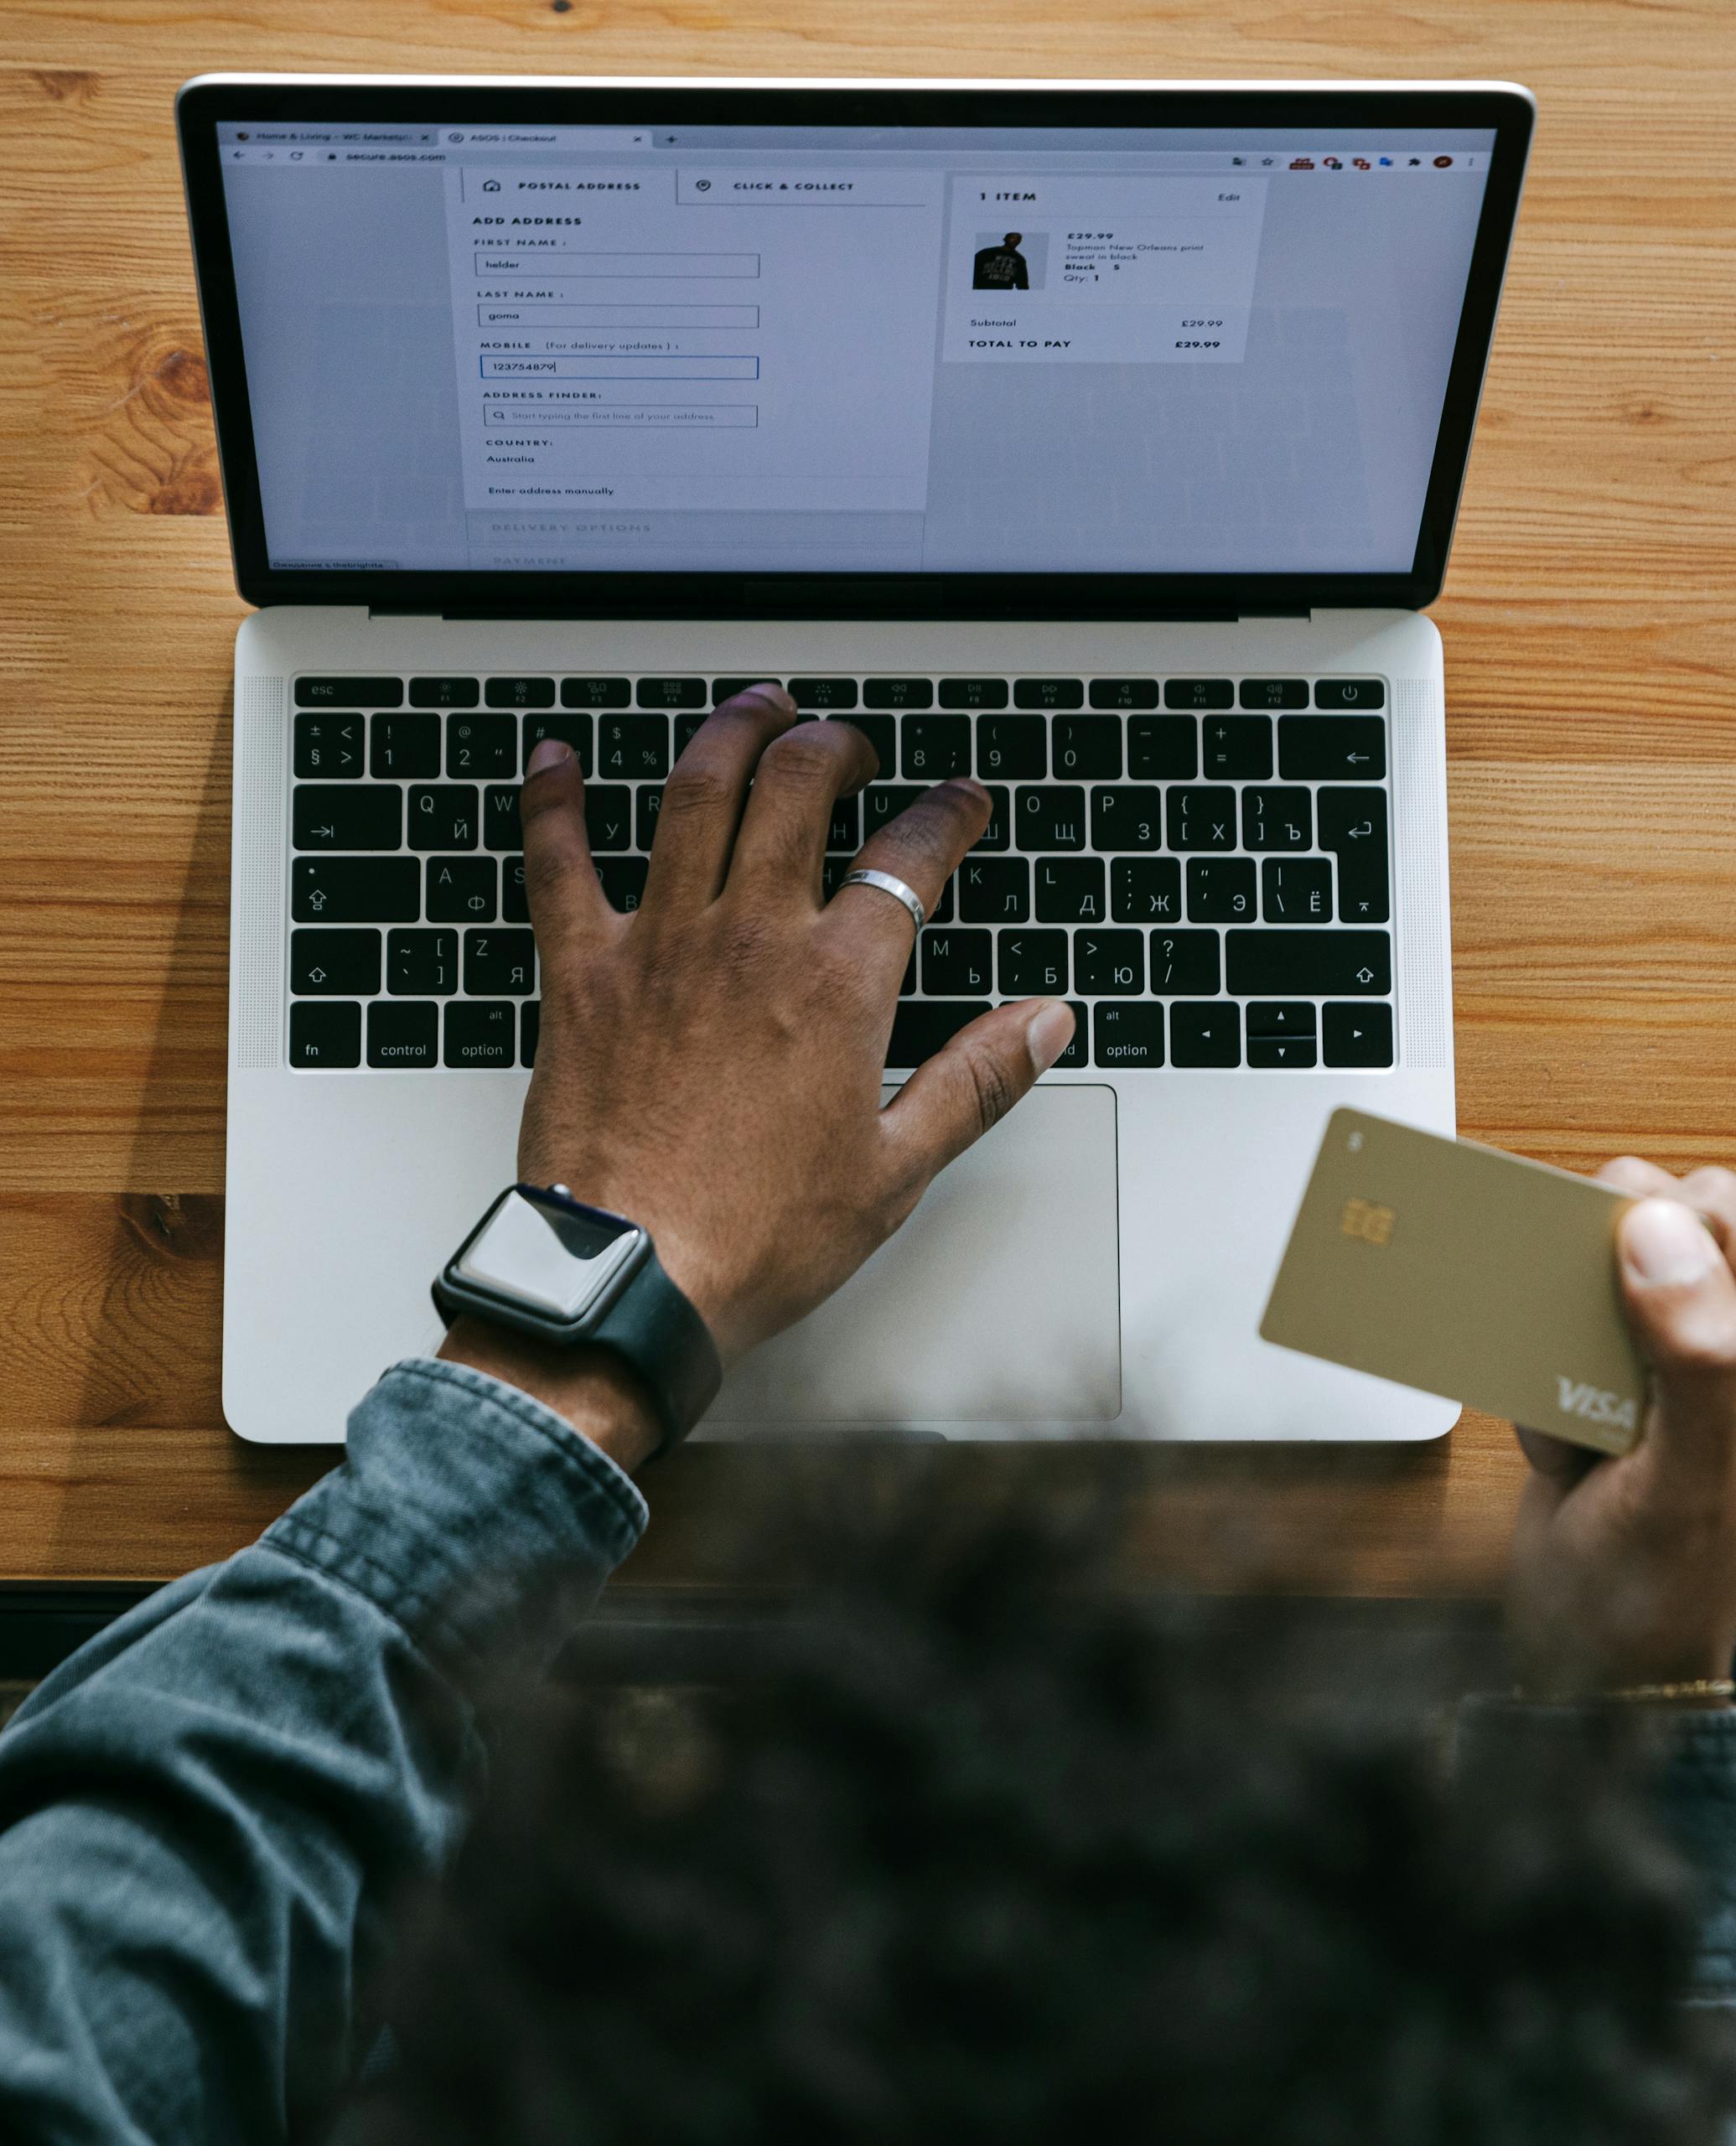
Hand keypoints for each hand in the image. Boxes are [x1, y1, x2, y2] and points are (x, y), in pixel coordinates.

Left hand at [505, 685, 1073, 1368]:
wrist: (632, 1278)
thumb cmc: (758, 1236)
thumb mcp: (897, 1169)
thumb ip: (976, 1080)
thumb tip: (1043, 1022)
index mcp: (836, 984)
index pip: (910, 857)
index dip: (947, 814)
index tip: (960, 804)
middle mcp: (749, 940)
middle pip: (798, 788)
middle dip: (835, 747)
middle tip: (849, 748)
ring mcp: (660, 945)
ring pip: (695, 792)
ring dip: (730, 732)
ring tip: (755, 709)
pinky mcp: (583, 972)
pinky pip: (558, 861)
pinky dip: (555, 801)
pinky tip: (556, 758)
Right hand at [1506, 1157, 1735, 1699]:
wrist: (1603, 1684)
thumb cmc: (1671, 1599)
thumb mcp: (1692, 1482)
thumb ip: (1699, 1356)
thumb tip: (1655, 1230)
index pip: (1735, 1219)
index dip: (1684, 1213)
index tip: (1626, 1245)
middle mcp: (1725, 1356)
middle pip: (1670, 1229)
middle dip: (1612, 1268)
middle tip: (1591, 1329)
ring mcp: (1667, 1377)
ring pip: (1601, 1280)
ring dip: (1568, 1329)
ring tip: (1576, 1400)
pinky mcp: (1607, 1402)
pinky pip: (1553, 1345)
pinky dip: (1538, 1383)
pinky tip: (1563, 1451)